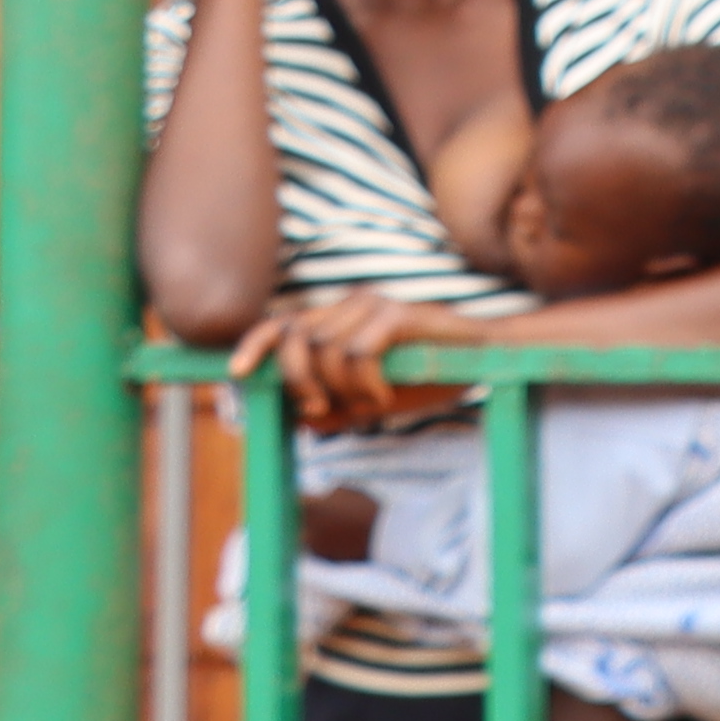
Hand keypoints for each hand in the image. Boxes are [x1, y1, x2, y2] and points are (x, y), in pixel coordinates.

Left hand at [247, 290, 485, 432]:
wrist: (485, 360)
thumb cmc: (428, 378)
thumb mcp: (371, 400)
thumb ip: (334, 406)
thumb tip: (297, 417)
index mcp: (340, 319)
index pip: (282, 323)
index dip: (253, 344)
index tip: (234, 373)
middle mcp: (351, 304)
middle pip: (296, 340)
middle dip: (300, 382)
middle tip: (322, 408)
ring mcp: (375, 304)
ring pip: (326, 352)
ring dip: (343, 392)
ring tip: (372, 405)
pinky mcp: (399, 313)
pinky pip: (358, 354)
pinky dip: (366, 386)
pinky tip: (386, 399)